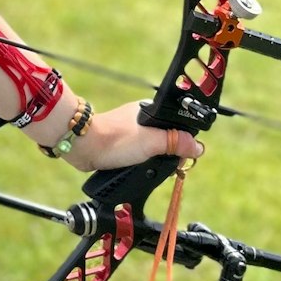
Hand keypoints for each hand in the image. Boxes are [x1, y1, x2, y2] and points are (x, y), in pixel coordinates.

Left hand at [53, 100, 204, 172]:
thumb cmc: (115, 139)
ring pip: (150, 149)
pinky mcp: (118, 145)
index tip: (183, 157)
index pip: (176, 126)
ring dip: (152, 161)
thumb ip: (175, 142)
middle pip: (164, 139)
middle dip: (167, 154)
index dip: (183, 143)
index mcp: (149, 112)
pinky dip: (139, 163)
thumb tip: (198, 147)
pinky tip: (137, 169)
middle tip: (167, 166)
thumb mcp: (152, 141)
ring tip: (149, 168)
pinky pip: (136, 155)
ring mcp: (128, 133)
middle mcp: (139, 120)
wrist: (83, 146)